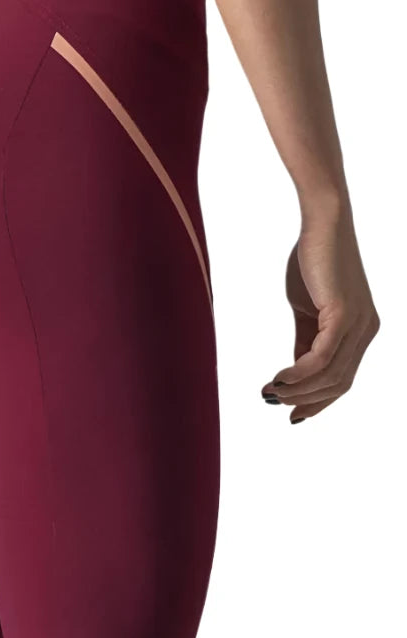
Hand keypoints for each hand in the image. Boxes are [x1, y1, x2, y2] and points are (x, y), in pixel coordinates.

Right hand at [261, 211, 379, 421]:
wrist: (321, 223)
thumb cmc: (312, 259)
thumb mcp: (307, 310)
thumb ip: (305, 340)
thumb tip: (295, 371)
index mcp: (361, 330)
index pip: (343, 378)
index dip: (318, 401)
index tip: (291, 414)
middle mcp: (367, 331)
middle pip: (339, 384)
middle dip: (306, 400)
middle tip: (273, 402)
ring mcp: (359, 324)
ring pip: (331, 376)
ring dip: (297, 390)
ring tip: (270, 392)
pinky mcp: (345, 315)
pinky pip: (322, 358)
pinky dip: (299, 374)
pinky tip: (278, 378)